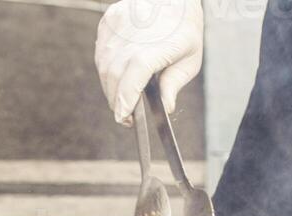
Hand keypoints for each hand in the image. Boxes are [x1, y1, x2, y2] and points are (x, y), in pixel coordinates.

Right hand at [95, 0, 203, 124]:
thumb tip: (166, 107)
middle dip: (117, 100)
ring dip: (110, 86)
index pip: (132, 79)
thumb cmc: (184, 25)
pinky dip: (107, 68)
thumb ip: (174, 84)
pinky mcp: (109, 21)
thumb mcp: (190, 58)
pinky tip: (119, 72)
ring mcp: (117, 26)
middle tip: (126, 114)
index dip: (125, 101)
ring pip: (104, 67)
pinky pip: (101, 52)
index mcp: (154, 46)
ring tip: (123, 94)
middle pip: (114, 77)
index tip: (124, 117)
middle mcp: (131, 36)